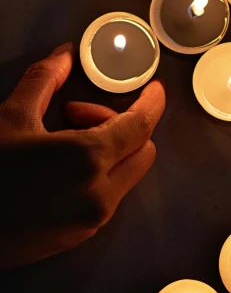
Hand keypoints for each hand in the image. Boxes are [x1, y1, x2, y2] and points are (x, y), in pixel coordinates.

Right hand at [0, 43, 165, 267]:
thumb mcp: (10, 117)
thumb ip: (45, 80)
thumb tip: (65, 55)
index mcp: (87, 160)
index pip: (141, 126)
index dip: (152, 102)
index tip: (154, 90)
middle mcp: (99, 194)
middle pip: (141, 151)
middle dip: (120, 126)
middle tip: (75, 115)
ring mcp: (91, 220)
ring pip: (126, 175)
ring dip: (108, 152)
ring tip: (60, 141)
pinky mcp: (79, 237)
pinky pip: (107, 197)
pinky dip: (97, 175)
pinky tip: (59, 169)